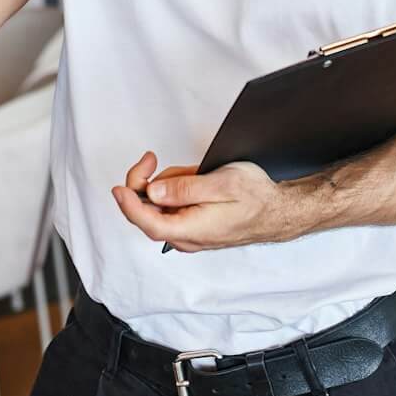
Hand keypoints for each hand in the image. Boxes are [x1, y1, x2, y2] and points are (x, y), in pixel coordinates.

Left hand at [111, 151, 301, 252]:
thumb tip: (154, 192)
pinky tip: (194, 182)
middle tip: (152, 159)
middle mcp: (184, 236)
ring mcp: (187, 233)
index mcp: (189, 229)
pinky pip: (171, 207)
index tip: (118, 187)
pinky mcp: (190, 226)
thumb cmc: (256, 199)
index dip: (128, 203)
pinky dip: (175, 190)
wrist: (277, 211)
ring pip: (158, 206)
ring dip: (166, 184)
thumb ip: (185, 189)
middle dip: (146, 183)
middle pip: (147, 212)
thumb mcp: (222, 184)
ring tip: (192, 174)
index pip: (146, 221)